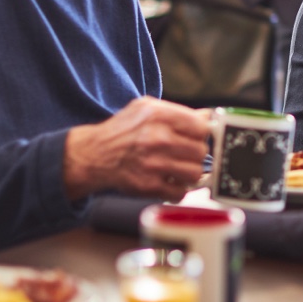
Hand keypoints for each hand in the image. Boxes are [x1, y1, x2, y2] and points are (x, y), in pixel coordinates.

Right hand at [64, 97, 212, 200]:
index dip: (202, 134)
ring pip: (195, 173)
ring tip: (180, 168)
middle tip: (185, 154)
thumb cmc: (123, 131)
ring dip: (190, 173)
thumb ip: (178, 112)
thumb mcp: (146, 109)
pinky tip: (170, 181)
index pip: (202, 127)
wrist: (94, 154)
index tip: (196, 137)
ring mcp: (153, 164)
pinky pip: (180, 192)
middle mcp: (157, 139)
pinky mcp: (148, 186)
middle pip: (201, 151)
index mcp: (159, 116)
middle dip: (196, 154)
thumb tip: (208, 117)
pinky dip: (178, 189)